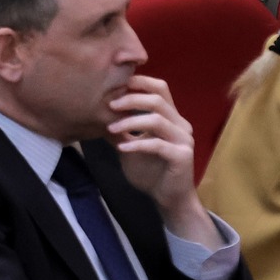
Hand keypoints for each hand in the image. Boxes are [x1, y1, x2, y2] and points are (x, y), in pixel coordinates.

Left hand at [108, 74, 214, 242]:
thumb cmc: (150, 171)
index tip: (115, 85)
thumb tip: (95, 113)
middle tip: (109, 105)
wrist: (168, 198)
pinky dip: (137, 144)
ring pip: (157, 119)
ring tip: (111, 128)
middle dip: (131, 99)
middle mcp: (180, 124)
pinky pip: (158, 144)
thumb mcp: (129, 145)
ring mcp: (184, 140)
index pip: (160, 88)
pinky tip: (122, 147)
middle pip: (158, 99)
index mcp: (170, 117)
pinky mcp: (182, 156)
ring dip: (130, 122)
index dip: (139, 81)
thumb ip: (119, 129)